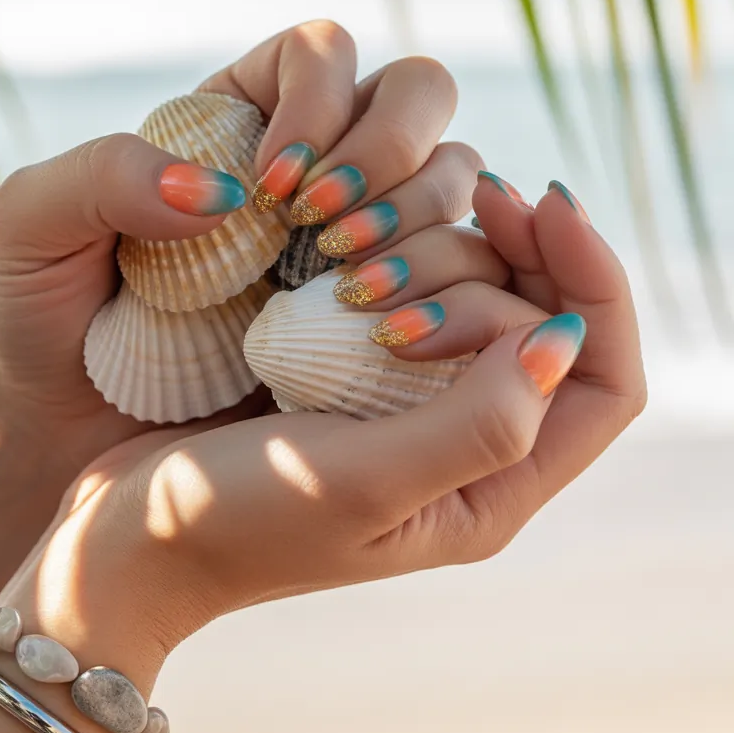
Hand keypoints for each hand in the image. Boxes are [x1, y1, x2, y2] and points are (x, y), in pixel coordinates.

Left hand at [0, 20, 479, 473]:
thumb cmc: (43, 312)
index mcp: (237, 120)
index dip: (321, 100)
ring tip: (348, 289)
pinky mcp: (378, 315)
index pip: (321, 52)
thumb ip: (107, 173)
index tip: (274, 187)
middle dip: (392, 147)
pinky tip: (380, 333)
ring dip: (417, 218)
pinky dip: (440, 287)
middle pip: (417, 94)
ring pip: (451, 176)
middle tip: (323, 228)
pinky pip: (456, 271)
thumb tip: (226, 190)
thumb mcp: (34, 224)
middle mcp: (312, 168)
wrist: (66, 424)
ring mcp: (353, 240)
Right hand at [0, 176, 644, 708]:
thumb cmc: (236, 520)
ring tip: (354, 252)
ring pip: (476, 289)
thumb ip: (479, 426)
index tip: (534, 204)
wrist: (128, 528)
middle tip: (422, 230)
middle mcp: (462, 444)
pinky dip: (391, 247)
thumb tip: (559, 340)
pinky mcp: (352, 368)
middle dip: (503, 257)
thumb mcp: (359, 485)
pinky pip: (408, 284)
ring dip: (436, 245)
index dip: (594, 283)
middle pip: (545, 319)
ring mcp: (406, 400)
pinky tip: (343, 234)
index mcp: (489, 490)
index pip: (604, 381)